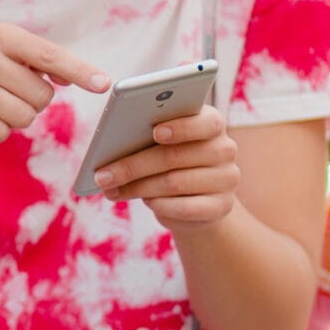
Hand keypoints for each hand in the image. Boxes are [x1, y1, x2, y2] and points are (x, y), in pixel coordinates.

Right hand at [0, 22, 109, 148]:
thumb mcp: (12, 60)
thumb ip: (46, 64)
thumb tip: (83, 76)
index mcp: (0, 34)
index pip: (49, 55)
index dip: (79, 71)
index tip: (104, 84)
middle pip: (41, 95)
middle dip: (32, 103)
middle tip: (8, 95)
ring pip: (23, 117)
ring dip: (15, 119)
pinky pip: (0, 133)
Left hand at [93, 105, 239, 228]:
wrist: (196, 203)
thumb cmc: (169, 163)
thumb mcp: (160, 145)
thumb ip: (147, 136)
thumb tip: (111, 144)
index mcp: (211, 123)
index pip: (206, 122)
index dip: (181, 127)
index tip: (156, 131)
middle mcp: (224, 149)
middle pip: (175, 156)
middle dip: (133, 165)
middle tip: (102, 174)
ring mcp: (227, 179)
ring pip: (174, 182)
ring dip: (137, 187)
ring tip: (110, 189)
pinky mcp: (222, 206)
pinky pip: (186, 207)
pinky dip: (160, 205)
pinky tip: (144, 202)